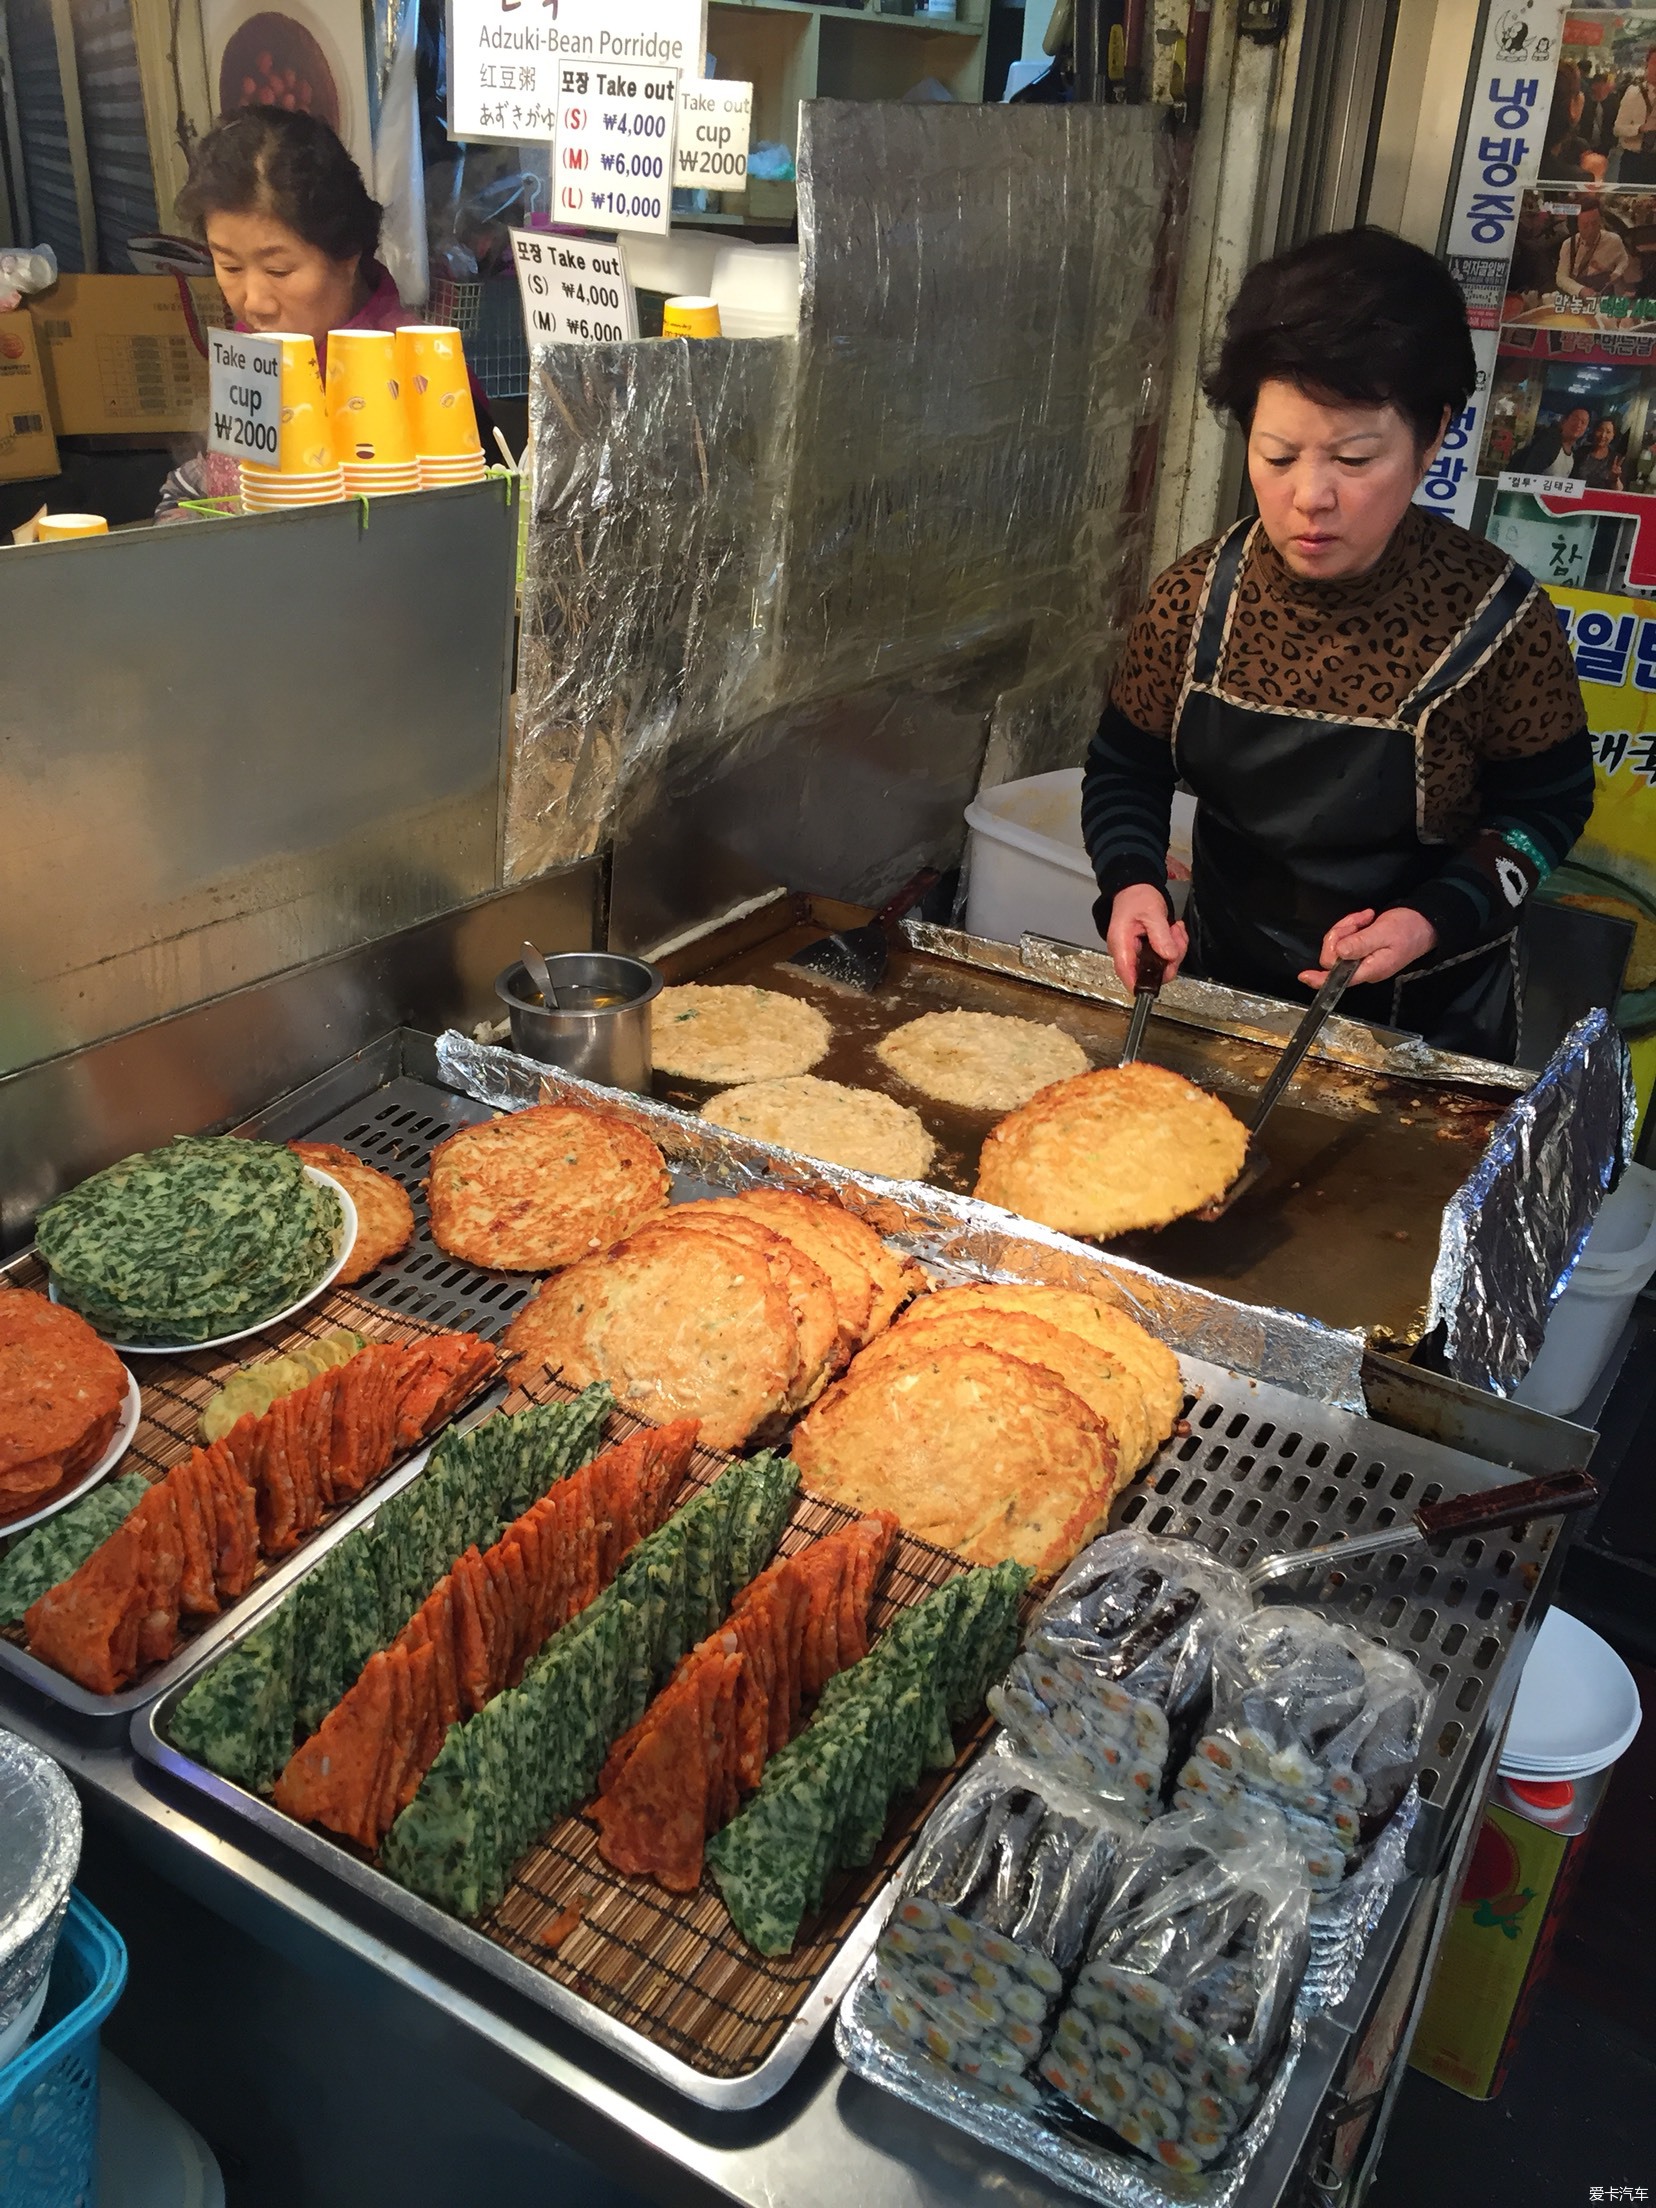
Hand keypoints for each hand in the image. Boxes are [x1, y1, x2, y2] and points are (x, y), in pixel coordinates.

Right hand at [1107, 885, 1188, 992]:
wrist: (1136, 887)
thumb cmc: (1136, 897)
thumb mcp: (1151, 913)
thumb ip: (1160, 935)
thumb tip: (1168, 956)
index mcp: (1121, 944)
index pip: (1127, 975)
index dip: (1142, 984)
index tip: (1160, 979)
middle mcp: (1127, 953)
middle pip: (1149, 973)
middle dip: (1170, 960)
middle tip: (1176, 939)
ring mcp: (1137, 953)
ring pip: (1161, 966)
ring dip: (1175, 950)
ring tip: (1175, 930)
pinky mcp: (1146, 951)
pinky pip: (1164, 957)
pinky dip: (1174, 946)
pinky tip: (1173, 931)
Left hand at [1299, 907, 1437, 988]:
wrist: (1425, 923)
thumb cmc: (1408, 929)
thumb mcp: (1384, 933)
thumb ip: (1360, 944)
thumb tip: (1339, 953)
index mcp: (1369, 970)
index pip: (1338, 980)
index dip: (1320, 978)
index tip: (1304, 975)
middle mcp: (1362, 968)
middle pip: (1333, 956)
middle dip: (1340, 934)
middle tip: (1357, 921)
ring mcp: (1360, 959)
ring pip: (1337, 945)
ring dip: (1347, 927)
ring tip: (1366, 917)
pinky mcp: (1360, 949)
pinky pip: (1345, 939)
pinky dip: (1351, 926)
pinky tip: (1366, 918)